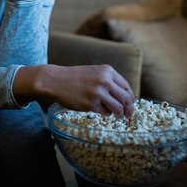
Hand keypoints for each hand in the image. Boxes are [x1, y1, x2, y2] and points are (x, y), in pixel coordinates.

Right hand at [15, 64, 135, 118]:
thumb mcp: (94, 72)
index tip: (130, 105)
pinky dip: (106, 114)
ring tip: (116, 115)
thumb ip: (109, 81)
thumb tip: (124, 96)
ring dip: (119, 114)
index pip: (126, 87)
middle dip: (129, 109)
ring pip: (118, 108)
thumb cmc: (75, 77)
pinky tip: (100, 111)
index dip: (131, 98)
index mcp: (107, 71)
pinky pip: (105, 112)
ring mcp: (98, 92)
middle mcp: (105, 80)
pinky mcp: (91, 104)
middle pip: (126, 98)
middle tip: (128, 115)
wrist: (55, 80)